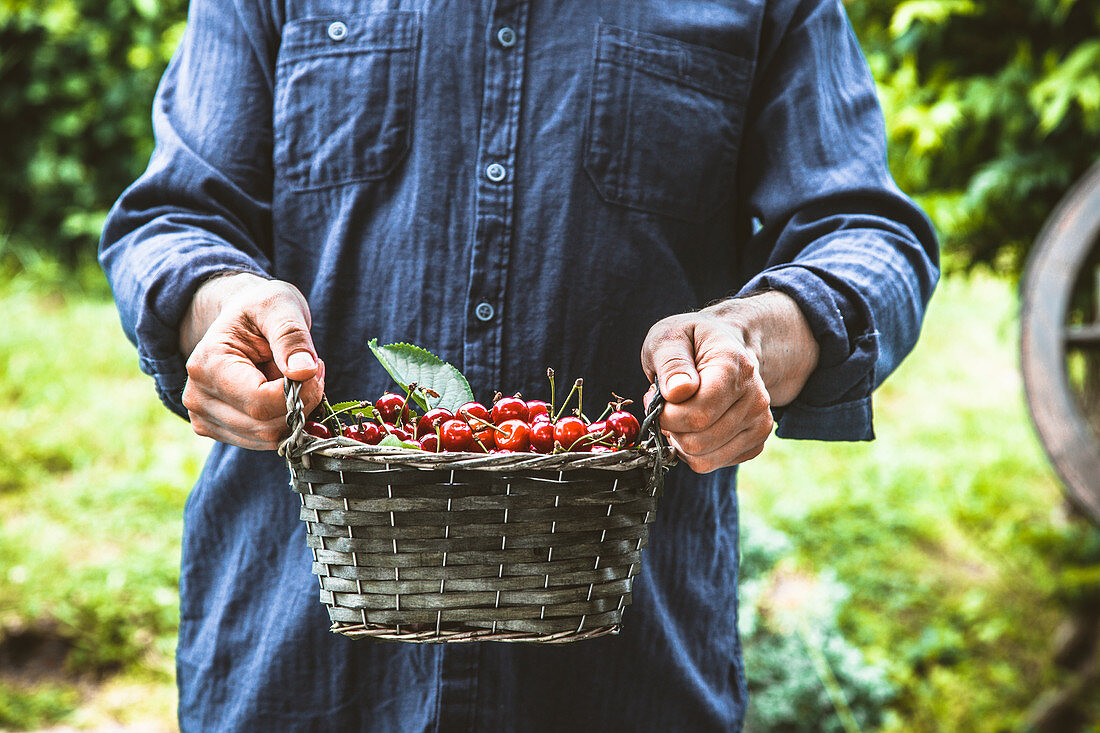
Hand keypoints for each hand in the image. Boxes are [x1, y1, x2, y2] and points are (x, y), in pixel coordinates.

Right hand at [180, 273, 324, 449]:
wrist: (243, 319)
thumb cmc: (261, 308)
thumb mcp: (280, 306)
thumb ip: (291, 335)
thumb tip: (304, 371)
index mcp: (207, 365)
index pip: (259, 402)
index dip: (299, 393)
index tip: (317, 366)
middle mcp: (197, 398)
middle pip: (265, 426)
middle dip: (302, 402)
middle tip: (313, 370)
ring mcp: (205, 419)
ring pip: (268, 438)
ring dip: (296, 412)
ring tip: (298, 376)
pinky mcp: (220, 431)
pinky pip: (265, 440)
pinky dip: (286, 420)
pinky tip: (286, 392)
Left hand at [641, 313, 772, 472]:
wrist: (729, 344)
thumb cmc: (693, 341)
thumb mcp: (670, 337)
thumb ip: (670, 362)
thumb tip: (678, 391)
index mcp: (734, 367)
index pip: (697, 414)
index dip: (665, 413)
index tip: (655, 395)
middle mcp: (755, 398)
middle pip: (697, 441)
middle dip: (670, 428)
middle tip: (667, 404)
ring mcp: (760, 422)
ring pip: (703, 460)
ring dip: (680, 441)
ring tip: (681, 412)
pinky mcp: (755, 442)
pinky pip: (711, 464)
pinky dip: (694, 450)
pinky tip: (696, 424)